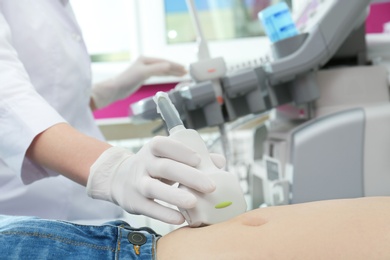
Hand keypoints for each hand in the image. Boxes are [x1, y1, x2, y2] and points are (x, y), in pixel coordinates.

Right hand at [86, 136, 216, 223]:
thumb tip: (219, 162)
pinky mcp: (134, 202)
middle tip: (210, 186)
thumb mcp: (168, 156)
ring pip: (154, 188)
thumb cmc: (154, 166)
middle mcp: (144, 164)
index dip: (181, 151)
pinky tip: (181, 218)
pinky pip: (149, 208)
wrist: (119, 178)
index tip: (199, 159)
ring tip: (193, 202)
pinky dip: (164, 214)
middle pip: (165, 168)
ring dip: (174, 195)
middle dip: (189, 176)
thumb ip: (193, 157)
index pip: (164, 145)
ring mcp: (137, 183)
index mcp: (153, 149)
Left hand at [91, 56, 186, 108]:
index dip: (175, 66)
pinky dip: (165, 75)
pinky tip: (169, 76)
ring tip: (181, 74)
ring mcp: (144, 69)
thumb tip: (169, 65)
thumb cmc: (127, 80)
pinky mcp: (142, 76)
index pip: (165, 62)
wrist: (115, 89)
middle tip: (186, 72)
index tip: (185, 69)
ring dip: (171, 72)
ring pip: (161, 69)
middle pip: (164, 65)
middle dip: (175, 68)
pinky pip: (158, 74)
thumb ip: (157, 69)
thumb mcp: (143, 73)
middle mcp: (145, 62)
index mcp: (146, 59)